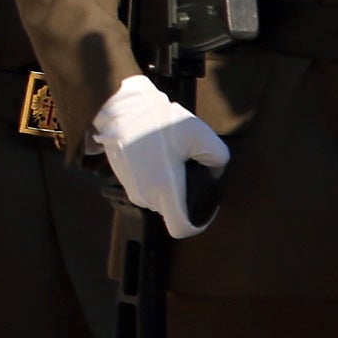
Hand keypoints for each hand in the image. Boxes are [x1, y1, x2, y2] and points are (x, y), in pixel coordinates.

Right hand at [92, 75, 229, 239]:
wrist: (118, 108)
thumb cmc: (158, 121)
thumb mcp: (200, 133)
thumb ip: (218, 158)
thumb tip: (214, 172)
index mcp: (166, 191)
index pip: (182, 228)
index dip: (199, 222)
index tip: (206, 204)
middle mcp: (146, 196)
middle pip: (173, 209)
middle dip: (185, 193)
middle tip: (188, 164)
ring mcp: (132, 188)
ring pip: (160, 197)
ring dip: (170, 183)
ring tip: (171, 154)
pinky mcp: (124, 178)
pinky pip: (147, 186)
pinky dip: (156, 175)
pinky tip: (157, 151)